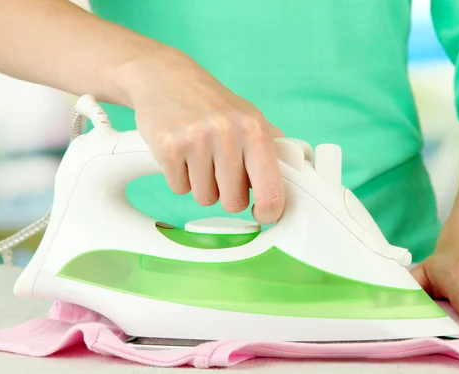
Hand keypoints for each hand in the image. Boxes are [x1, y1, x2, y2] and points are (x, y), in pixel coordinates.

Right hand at [120, 50, 284, 223]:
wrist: (165, 75)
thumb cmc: (212, 104)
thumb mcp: (249, 118)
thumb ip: (270, 149)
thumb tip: (293, 182)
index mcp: (255, 129)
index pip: (271, 190)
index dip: (269, 211)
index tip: (262, 214)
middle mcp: (228, 133)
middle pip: (234, 202)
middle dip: (227, 194)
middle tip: (221, 170)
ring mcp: (196, 140)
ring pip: (205, 198)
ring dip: (201, 186)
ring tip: (199, 157)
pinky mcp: (167, 147)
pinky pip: (179, 189)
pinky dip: (179, 178)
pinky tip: (181, 153)